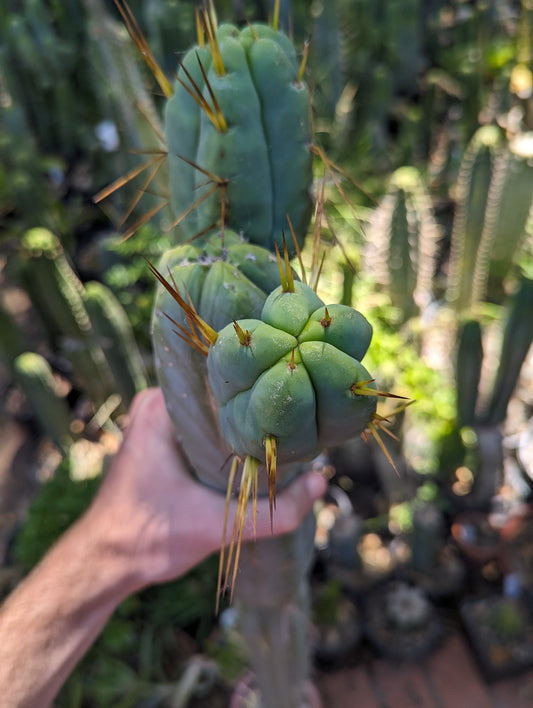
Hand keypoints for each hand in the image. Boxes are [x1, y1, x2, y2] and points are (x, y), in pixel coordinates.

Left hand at [84, 388, 326, 593]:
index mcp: (160, 406)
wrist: (104, 565)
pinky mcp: (160, 444)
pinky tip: (256, 457)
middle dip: (255, 414)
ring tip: (283, 437)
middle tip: (296, 423)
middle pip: (221, 400)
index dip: (259, 394)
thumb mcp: (215, 524)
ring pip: (214, 418)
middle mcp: (156, 406)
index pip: (222, 383)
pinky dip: (227, 445)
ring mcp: (156, 424)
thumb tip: (322, 483)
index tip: (293, 403)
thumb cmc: (148, 538)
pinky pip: (204, 432)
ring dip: (243, 431)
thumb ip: (273, 512)